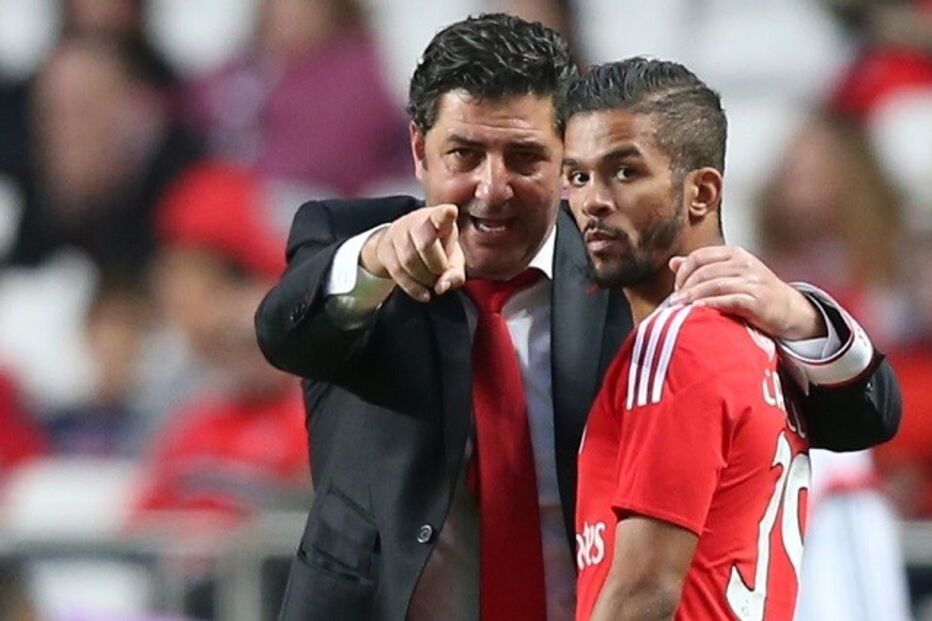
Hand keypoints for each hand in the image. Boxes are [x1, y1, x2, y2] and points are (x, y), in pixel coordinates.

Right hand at [360, 204, 465, 302]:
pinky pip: (397, 271)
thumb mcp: (452, 260)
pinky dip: (412, 287)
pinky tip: (424, 294)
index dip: (445, 214)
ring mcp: (398, 232)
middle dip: (437, 266)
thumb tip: (442, 287)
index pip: (441, 214)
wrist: (404, 246)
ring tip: (432, 281)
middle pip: (425, 243)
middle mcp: (417, 220)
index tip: (450, 211)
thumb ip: (454, 274)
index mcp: (439, 218)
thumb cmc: (437, 250)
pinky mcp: (385, 248)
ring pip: (409, 260)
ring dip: (424, 278)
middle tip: (441, 272)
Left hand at [668, 246, 825, 340]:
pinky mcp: (757, 300)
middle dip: (685, 286)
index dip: (683, 271)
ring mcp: (752, 281)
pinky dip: (711, 303)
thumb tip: (673, 262)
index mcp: (735, 254)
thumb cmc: (754, 291)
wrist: (788, 309)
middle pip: (704, 271)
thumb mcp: (729, 273)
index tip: (676, 287)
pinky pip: (729, 299)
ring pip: (714, 284)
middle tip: (675, 300)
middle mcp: (744, 264)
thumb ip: (702, 267)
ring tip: (679, 306)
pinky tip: (698, 308)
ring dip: (693, 296)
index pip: (699, 256)